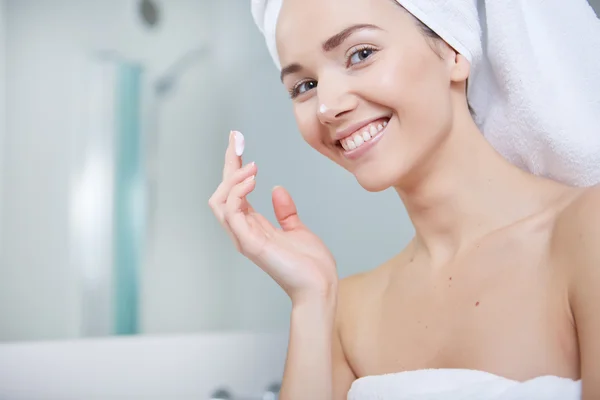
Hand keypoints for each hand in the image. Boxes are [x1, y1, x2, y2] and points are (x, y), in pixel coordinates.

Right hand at [209, 131, 336, 302]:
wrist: (320, 286)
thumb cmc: (310, 264)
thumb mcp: (297, 229)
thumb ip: (285, 212)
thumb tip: (277, 191)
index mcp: (253, 226)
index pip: (235, 191)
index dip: (234, 165)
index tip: (237, 140)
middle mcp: (243, 231)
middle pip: (222, 192)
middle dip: (228, 163)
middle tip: (237, 138)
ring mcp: (244, 238)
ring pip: (219, 202)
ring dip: (232, 179)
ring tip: (251, 166)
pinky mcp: (250, 243)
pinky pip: (231, 213)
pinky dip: (237, 193)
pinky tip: (253, 179)